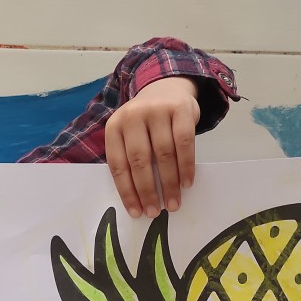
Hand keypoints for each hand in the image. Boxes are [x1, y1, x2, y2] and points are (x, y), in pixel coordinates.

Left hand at [105, 77, 200, 218]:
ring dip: (169, 183)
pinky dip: (186, 166)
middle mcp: (132, 116)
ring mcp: (157, 110)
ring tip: (173, 204)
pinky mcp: (180, 109)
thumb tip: (140, 200)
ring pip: (163, 154)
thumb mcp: (130, 136)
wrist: (167, 88)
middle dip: (147, 191)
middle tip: (155, 212)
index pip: (118, 165)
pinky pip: (184, 143)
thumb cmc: (146, 123)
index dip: (127, 192)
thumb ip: (130, 160)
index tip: (136, 213)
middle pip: (139, 161)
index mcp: (114, 127)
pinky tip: (186, 183)